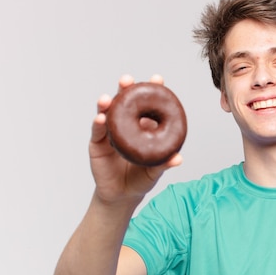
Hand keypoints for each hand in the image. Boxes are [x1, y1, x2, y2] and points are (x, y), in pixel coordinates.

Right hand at [89, 74, 181, 203]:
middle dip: (126, 88)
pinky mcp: (97, 143)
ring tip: (107, 98)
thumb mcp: (155, 171)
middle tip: (127, 80)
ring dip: (107, 103)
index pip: (148, 104)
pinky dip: (98, 123)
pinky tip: (100, 118)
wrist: (122, 195)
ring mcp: (110, 131)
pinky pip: (97, 131)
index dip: (152, 91)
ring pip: (108, 112)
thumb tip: (178, 159)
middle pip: (125, 102)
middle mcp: (126, 124)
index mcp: (144, 126)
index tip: (157, 79)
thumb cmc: (141, 179)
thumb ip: (164, 164)